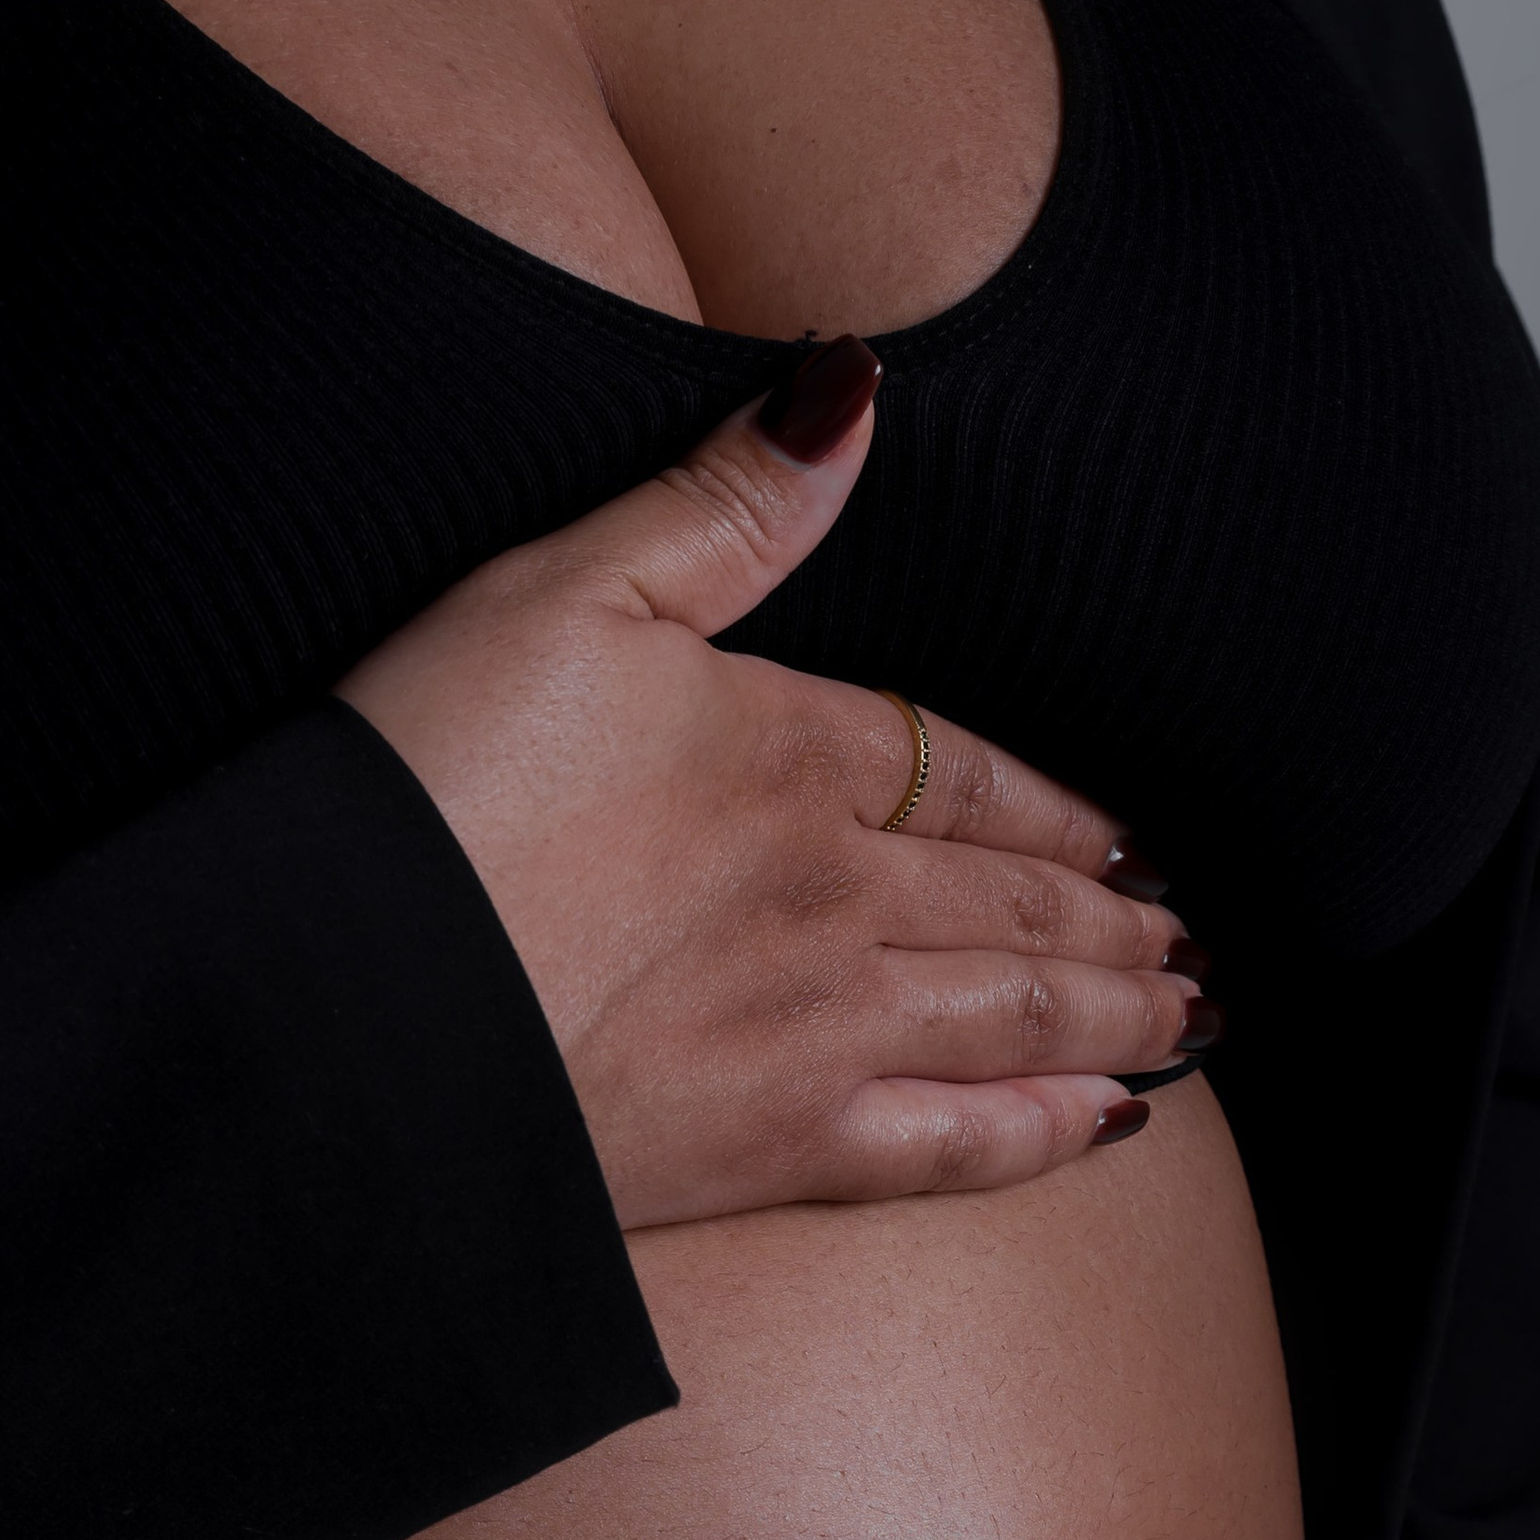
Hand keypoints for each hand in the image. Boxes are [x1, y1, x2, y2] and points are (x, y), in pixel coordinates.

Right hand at [337, 334, 1213, 1231]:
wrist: (352, 1003)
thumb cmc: (431, 782)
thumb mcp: (564, 589)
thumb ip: (725, 507)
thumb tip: (854, 389)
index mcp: (789, 754)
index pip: (961, 774)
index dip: (1053, 802)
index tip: (1125, 829)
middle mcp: (837, 897)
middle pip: (1012, 901)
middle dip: (1111, 915)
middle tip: (1188, 931)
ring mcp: (821, 1031)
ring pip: (1016, 1013)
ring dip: (1116, 1011)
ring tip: (1186, 1012)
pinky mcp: (779, 1150)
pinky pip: (952, 1144)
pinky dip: (1044, 1133)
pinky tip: (1112, 1126)